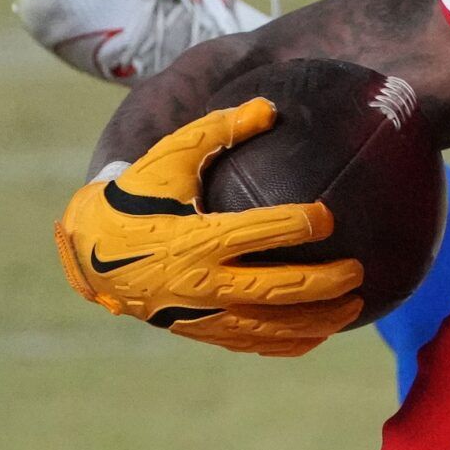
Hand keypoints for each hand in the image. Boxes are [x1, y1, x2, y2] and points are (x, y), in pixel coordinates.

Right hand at [53, 98, 362, 356]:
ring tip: (357, 305)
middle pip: (276, 288)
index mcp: (195, 237)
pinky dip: (289, 341)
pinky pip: (252, 343)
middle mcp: (200, 283)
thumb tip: (270, 106)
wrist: (91, 254)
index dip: (297, 224)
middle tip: (358, 269)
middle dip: (324, 282)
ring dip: (318, 319)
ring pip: (271, 326)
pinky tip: (321, 333)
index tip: (330, 216)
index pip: (257, 232)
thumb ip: (218, 130)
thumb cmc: (137, 195)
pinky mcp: (200, 332)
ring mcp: (201, 315)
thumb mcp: (168, 156)